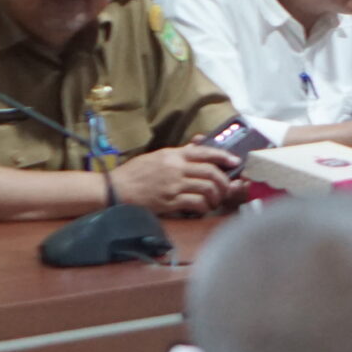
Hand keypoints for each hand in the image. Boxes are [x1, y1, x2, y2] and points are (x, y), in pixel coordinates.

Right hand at [109, 145, 236, 214]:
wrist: (116, 189)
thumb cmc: (136, 172)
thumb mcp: (158, 156)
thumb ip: (181, 152)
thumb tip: (200, 143)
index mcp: (173, 154)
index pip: (204, 152)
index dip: (223, 156)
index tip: (235, 162)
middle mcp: (176, 168)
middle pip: (210, 172)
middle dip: (223, 180)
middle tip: (226, 187)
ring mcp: (174, 186)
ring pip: (206, 188)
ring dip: (216, 196)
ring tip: (215, 200)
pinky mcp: (170, 202)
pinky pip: (196, 203)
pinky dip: (204, 206)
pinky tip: (203, 208)